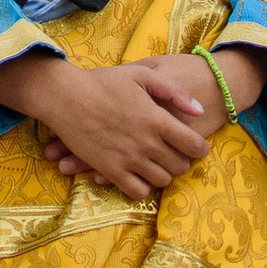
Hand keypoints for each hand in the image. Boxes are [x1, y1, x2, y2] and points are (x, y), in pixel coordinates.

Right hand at [0, 51, 213, 199]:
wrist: (66, 97)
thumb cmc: (104, 82)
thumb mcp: (142, 75)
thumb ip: (174, 92)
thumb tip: (200, 111)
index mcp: (157, 119)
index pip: (193, 145)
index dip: (200, 148)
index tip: (196, 146)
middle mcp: (146, 143)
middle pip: (180, 166)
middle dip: (182, 161)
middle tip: (174, 153)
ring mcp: (128, 160)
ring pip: (162, 181)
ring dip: (164, 173)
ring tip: (157, 162)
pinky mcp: (111, 171)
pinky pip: (138, 192)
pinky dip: (143, 186)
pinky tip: (139, 173)